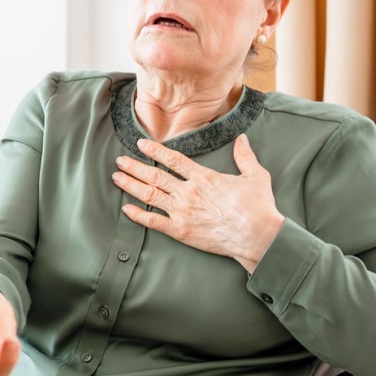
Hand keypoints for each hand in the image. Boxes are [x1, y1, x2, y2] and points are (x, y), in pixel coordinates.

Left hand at [112, 135, 284, 271]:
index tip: (140, 144)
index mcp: (204, 177)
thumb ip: (245, 157)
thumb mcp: (255, 176)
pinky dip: (138, 215)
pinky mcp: (180, 231)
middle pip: (154, 176)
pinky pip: (153, 222)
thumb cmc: (258, 207)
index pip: (172, 159)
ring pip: (150, 196)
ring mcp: (182, 212)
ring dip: (131, 185)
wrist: (258, 236)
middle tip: (120, 160)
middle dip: (134, 167)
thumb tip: (242, 139)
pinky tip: (126, 209)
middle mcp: (188, 192)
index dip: (154, 150)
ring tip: (117, 177)